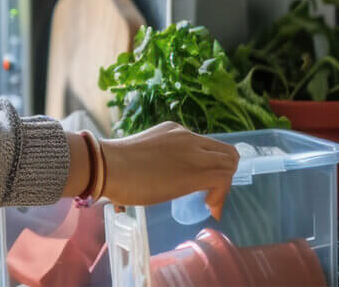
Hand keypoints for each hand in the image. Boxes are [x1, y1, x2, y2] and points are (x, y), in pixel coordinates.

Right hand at [100, 122, 239, 219]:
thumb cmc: (115, 165)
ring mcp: (194, 152)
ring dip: (224, 185)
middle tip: (208, 194)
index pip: (206, 145)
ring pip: (230, 163)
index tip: (199, 185)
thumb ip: (161, 159)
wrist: (108, 166)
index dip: (209, 165)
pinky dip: (221, 195)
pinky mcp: (197, 170)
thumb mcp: (145, 154)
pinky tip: (209, 208)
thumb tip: (162, 176)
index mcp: (173, 131)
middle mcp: (188, 136)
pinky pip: (223, 179)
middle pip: (225, 152)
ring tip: (209, 202)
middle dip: (224, 174)